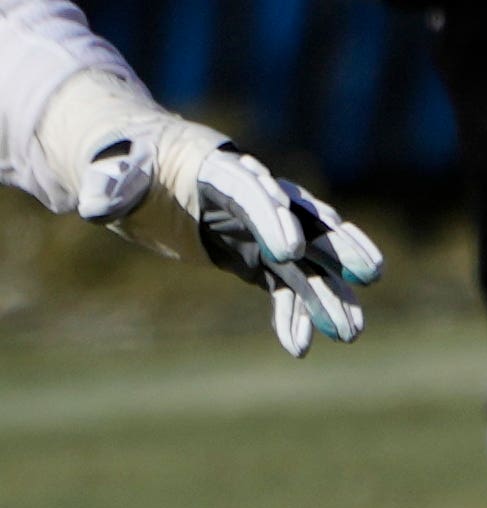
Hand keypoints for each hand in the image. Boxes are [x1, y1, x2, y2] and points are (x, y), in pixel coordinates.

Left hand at [38, 71, 384, 357]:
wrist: (139, 170)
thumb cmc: (124, 161)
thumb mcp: (112, 167)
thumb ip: (111, 182)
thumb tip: (96, 205)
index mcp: (220, 168)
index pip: (253, 191)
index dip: (273, 218)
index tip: (291, 251)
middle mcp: (254, 195)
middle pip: (306, 219)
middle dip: (337, 249)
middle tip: (368, 275)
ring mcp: (260, 227)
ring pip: (309, 259)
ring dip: (331, 293)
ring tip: (351, 332)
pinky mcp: (255, 253)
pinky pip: (284, 284)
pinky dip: (295, 312)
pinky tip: (298, 346)